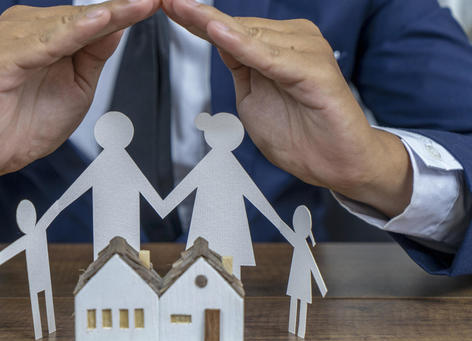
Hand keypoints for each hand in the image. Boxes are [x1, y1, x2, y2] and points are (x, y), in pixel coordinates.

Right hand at [0, 0, 160, 198]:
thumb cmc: (27, 121)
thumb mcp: (78, 86)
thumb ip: (94, 54)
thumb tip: (118, 23)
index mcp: (48, 33)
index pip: (95, 18)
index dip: (127, 9)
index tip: (157, 1)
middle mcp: (29, 28)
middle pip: (85, 14)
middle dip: (121, 7)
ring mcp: (12, 40)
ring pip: (67, 24)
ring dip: (105, 15)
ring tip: (139, 4)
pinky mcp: (1, 60)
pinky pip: (42, 45)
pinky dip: (70, 34)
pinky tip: (97, 24)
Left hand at [162, 0, 411, 217]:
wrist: (334, 164)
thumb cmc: (299, 135)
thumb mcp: (252, 98)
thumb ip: (238, 67)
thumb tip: (219, 39)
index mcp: (278, 46)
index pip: (230, 29)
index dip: (195, 18)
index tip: (167, 5)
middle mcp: (295, 41)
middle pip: (237, 25)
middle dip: (198, 16)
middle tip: (168, 1)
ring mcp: (307, 52)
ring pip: (250, 35)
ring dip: (212, 23)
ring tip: (181, 8)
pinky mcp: (314, 71)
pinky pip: (270, 57)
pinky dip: (243, 45)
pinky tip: (217, 31)